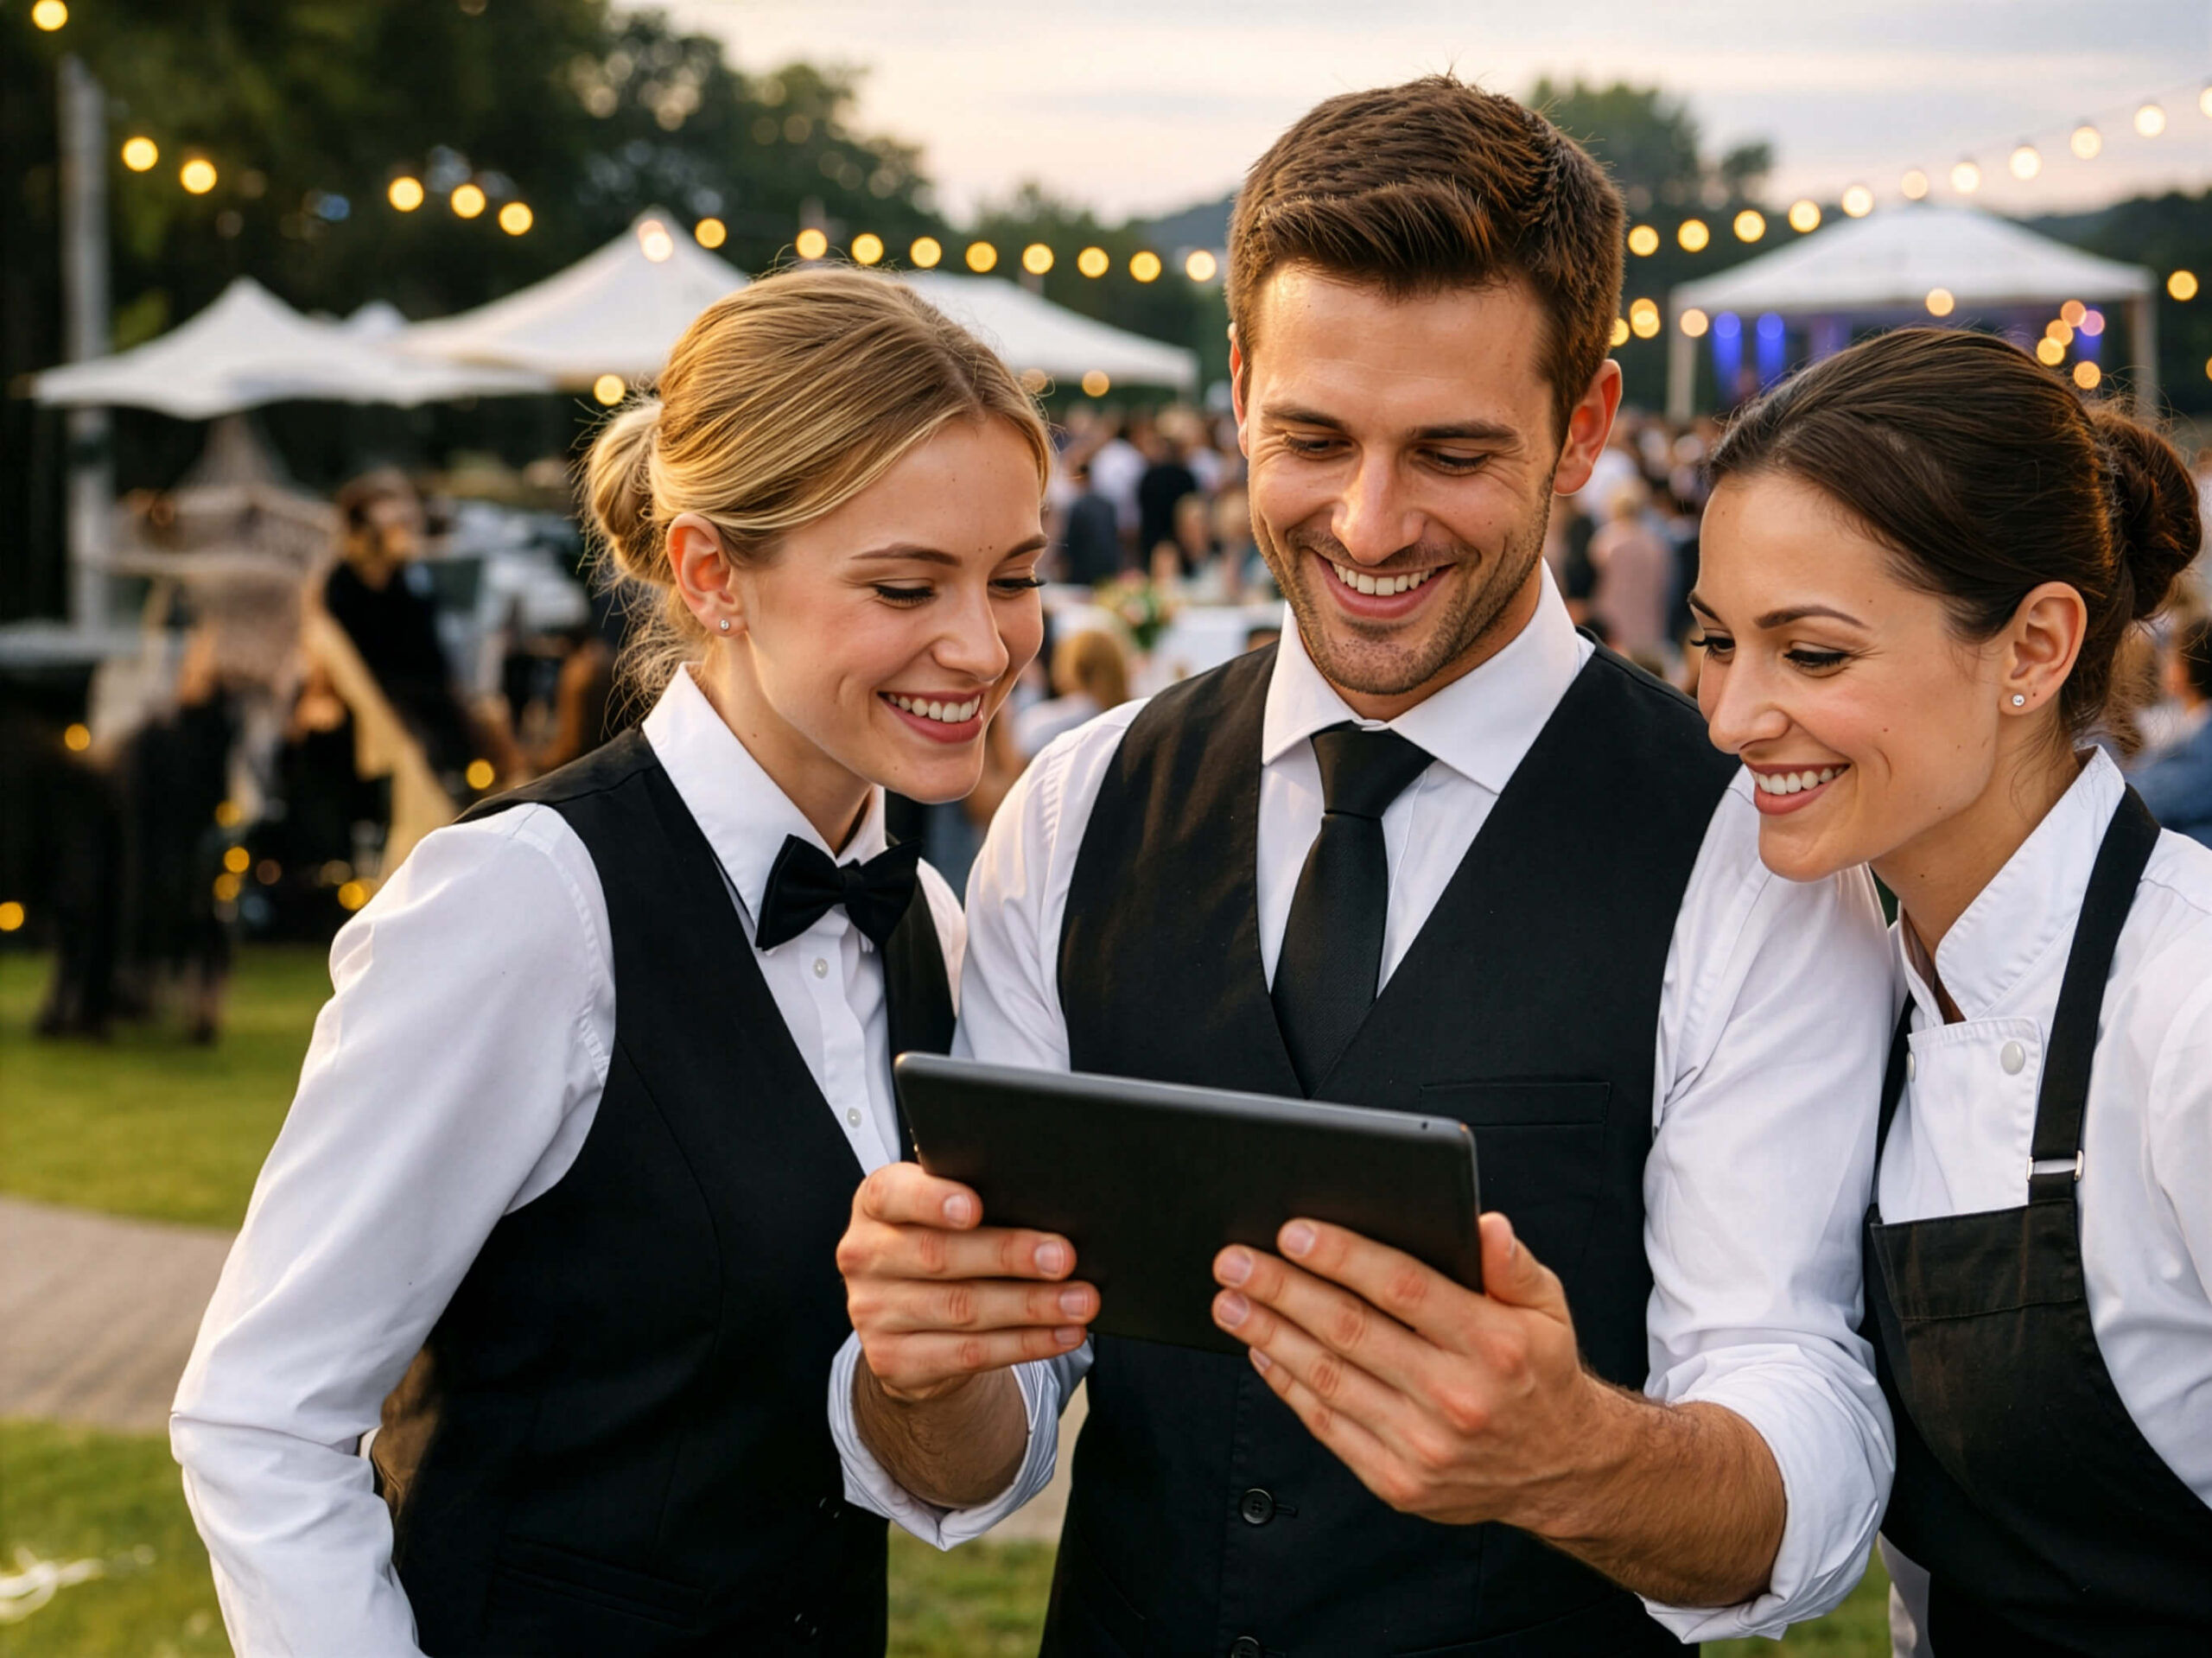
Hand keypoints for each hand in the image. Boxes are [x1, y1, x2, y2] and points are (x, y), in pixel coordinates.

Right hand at [838, 1162, 1096, 1403]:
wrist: (907, 1321)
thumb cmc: (942, 1245)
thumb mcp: (942, 1214)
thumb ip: (978, 1201)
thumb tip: (1049, 1210)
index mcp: (875, 1203)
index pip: (892, 1194)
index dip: (932, 1200)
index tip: (976, 1207)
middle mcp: (864, 1255)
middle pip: (939, 1256)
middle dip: (1009, 1256)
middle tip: (1063, 1258)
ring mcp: (872, 1312)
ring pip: (961, 1309)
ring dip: (1031, 1306)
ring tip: (1080, 1301)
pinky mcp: (892, 1361)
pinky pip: (968, 1354)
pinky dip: (1025, 1343)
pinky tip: (1062, 1333)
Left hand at [1209, 1213, 1619, 1534]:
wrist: (1562, 1470)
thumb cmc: (1539, 1371)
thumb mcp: (1546, 1308)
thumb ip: (1511, 1264)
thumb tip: (1483, 1224)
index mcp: (1493, 1345)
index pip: (1404, 1289)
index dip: (1343, 1257)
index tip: (1292, 1232)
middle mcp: (1457, 1397)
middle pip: (1350, 1331)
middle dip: (1282, 1290)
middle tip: (1234, 1260)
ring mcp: (1424, 1446)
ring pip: (1328, 1379)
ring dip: (1268, 1334)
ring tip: (1229, 1301)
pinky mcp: (1399, 1482)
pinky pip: (1328, 1425)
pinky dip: (1287, 1385)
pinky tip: (1260, 1350)